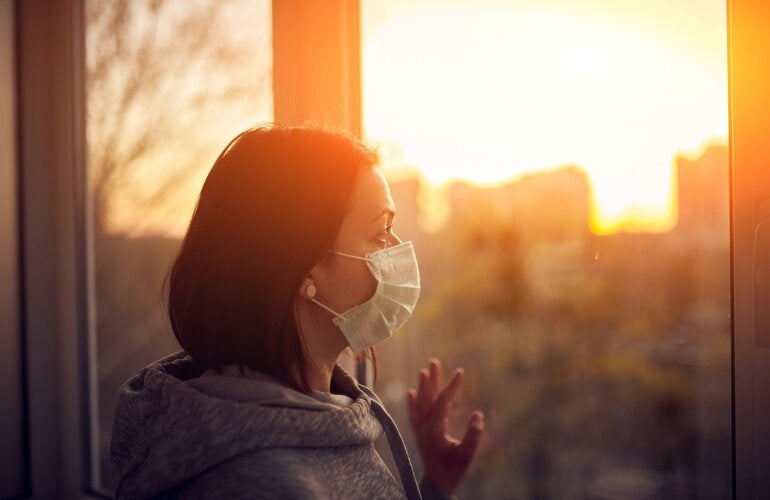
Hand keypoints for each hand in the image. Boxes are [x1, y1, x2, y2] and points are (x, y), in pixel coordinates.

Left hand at [407, 358, 483, 495]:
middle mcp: (424, 427)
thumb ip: (472, 435)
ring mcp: (420, 430)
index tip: (460, 372)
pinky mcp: (419, 434)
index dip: (451, 386)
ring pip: (419, 404)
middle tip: (434, 361)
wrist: (437, 484)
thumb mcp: (467, 455)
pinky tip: (411, 392)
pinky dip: (412, 403)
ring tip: (424, 370)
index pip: (442, 402)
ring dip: (422, 387)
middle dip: (432, 380)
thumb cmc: (454, 470)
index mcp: (435, 430)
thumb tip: (478, 415)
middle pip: (427, 398)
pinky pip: (413, 415)